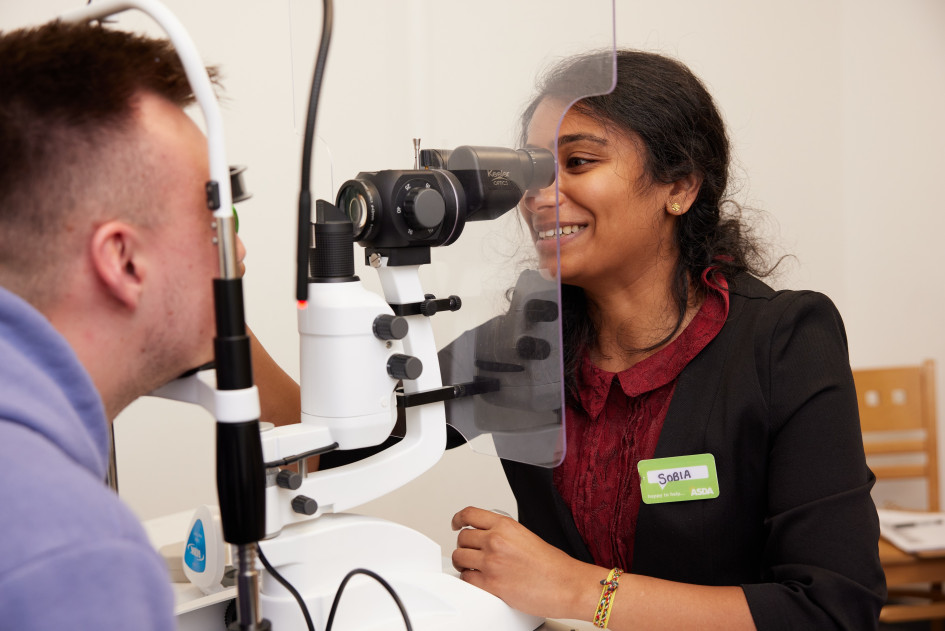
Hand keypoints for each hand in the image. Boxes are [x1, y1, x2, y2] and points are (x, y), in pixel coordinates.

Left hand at [450, 506, 602, 618]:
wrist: (567, 584)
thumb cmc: (554, 565)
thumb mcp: (526, 536)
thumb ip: (504, 534)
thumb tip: (488, 538)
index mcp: (505, 525)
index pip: (469, 514)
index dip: (458, 519)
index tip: (456, 523)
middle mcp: (496, 541)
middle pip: (462, 537)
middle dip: (464, 545)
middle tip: (469, 551)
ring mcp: (491, 562)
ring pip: (459, 557)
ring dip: (462, 563)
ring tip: (470, 567)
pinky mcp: (491, 584)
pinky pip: (466, 578)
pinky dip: (469, 579)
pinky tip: (477, 580)